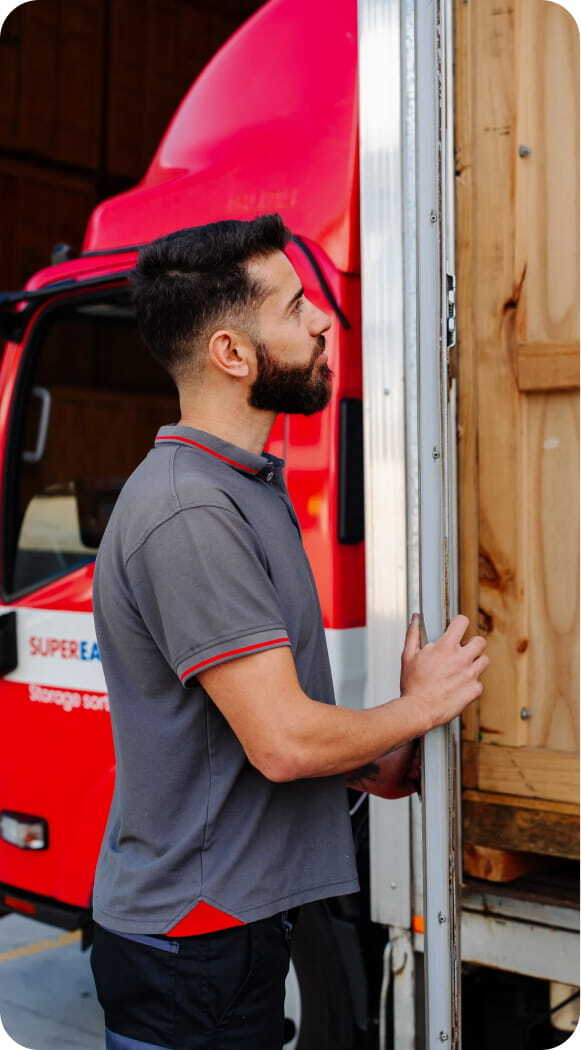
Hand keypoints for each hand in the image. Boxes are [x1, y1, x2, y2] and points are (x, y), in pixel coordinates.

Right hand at [399, 613, 488, 730]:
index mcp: (446, 647)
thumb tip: (415, 619)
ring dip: (475, 663)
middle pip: (480, 641)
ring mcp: (470, 674)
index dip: (459, 623)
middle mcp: (461, 659)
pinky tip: (460, 686)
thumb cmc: (413, 685)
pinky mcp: (474, 690)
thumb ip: (413, 634)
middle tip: (464, 650)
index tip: (457, 627)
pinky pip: (479, 682)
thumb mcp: (408, 655)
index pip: (462, 622)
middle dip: (473, 644)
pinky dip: (471, 684)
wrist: (419, 710)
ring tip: (462, 669)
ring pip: (484, 661)